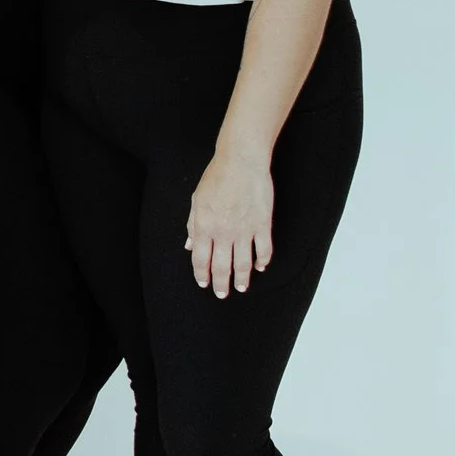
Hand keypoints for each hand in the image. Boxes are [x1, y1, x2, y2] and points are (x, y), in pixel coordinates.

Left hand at [187, 144, 273, 294]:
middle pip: (221, 266)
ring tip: (242, 287)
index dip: (201, 274)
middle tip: (222, 294)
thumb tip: (190, 246)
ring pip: (244, 263)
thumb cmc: (216, 177)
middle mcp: (223, 232)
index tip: (203, 283)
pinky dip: (263, 261)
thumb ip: (193, 225)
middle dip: (221, 284)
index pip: (200, 259)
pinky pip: (264, 249)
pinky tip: (261, 267)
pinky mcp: (262, 224)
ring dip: (243, 278)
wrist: (241, 161)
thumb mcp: (197, 200)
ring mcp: (245, 230)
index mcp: (204, 226)